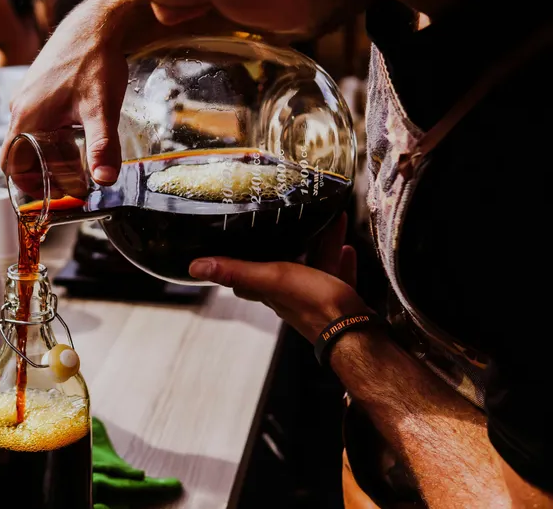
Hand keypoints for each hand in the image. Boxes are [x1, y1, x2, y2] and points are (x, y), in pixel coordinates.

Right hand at [2, 0, 133, 184]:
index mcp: (26, 117)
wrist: (96, 24)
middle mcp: (21, 107)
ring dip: (49, 154)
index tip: (49, 195)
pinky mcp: (39, 88)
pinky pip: (37, 121)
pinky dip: (52, 136)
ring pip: (30, 137)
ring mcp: (28, 96)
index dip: (26, 185)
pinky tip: (77, 134)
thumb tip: (104, 179)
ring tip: (77, 162)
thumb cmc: (94, 61)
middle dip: (42, 172)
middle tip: (69, 184)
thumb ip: (102, 147)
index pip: (11, 164)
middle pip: (21, 154)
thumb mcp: (101, 110)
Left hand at [189, 214, 367, 339]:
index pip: (245, 275)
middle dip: (288, 242)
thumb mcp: (272, 278)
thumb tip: (195, 267)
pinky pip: (339, 275)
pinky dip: (341, 260)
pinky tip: (347, 247)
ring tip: (327, 221)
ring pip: (315, 264)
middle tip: (291, 220)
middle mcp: (291, 294)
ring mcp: (317, 297)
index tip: (235, 240)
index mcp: (270, 288)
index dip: (238, 259)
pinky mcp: (340, 300)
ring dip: (320, 244)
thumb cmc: (315, 305)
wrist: (357, 332)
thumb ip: (236, 270)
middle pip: (284, 264)